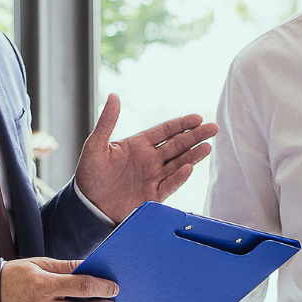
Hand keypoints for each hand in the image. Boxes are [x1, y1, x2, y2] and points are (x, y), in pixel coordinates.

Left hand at [74, 94, 218, 222]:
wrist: (87, 205)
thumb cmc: (90, 174)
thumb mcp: (96, 145)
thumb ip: (107, 122)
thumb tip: (113, 96)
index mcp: (138, 145)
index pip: (165, 131)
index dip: (182, 124)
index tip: (197, 118)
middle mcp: (150, 160)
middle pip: (178, 145)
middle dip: (196, 136)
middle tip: (213, 128)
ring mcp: (153, 177)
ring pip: (178, 164)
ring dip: (193, 156)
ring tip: (207, 146)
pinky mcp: (153, 196)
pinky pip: (170, 185)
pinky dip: (179, 177)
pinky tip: (189, 168)